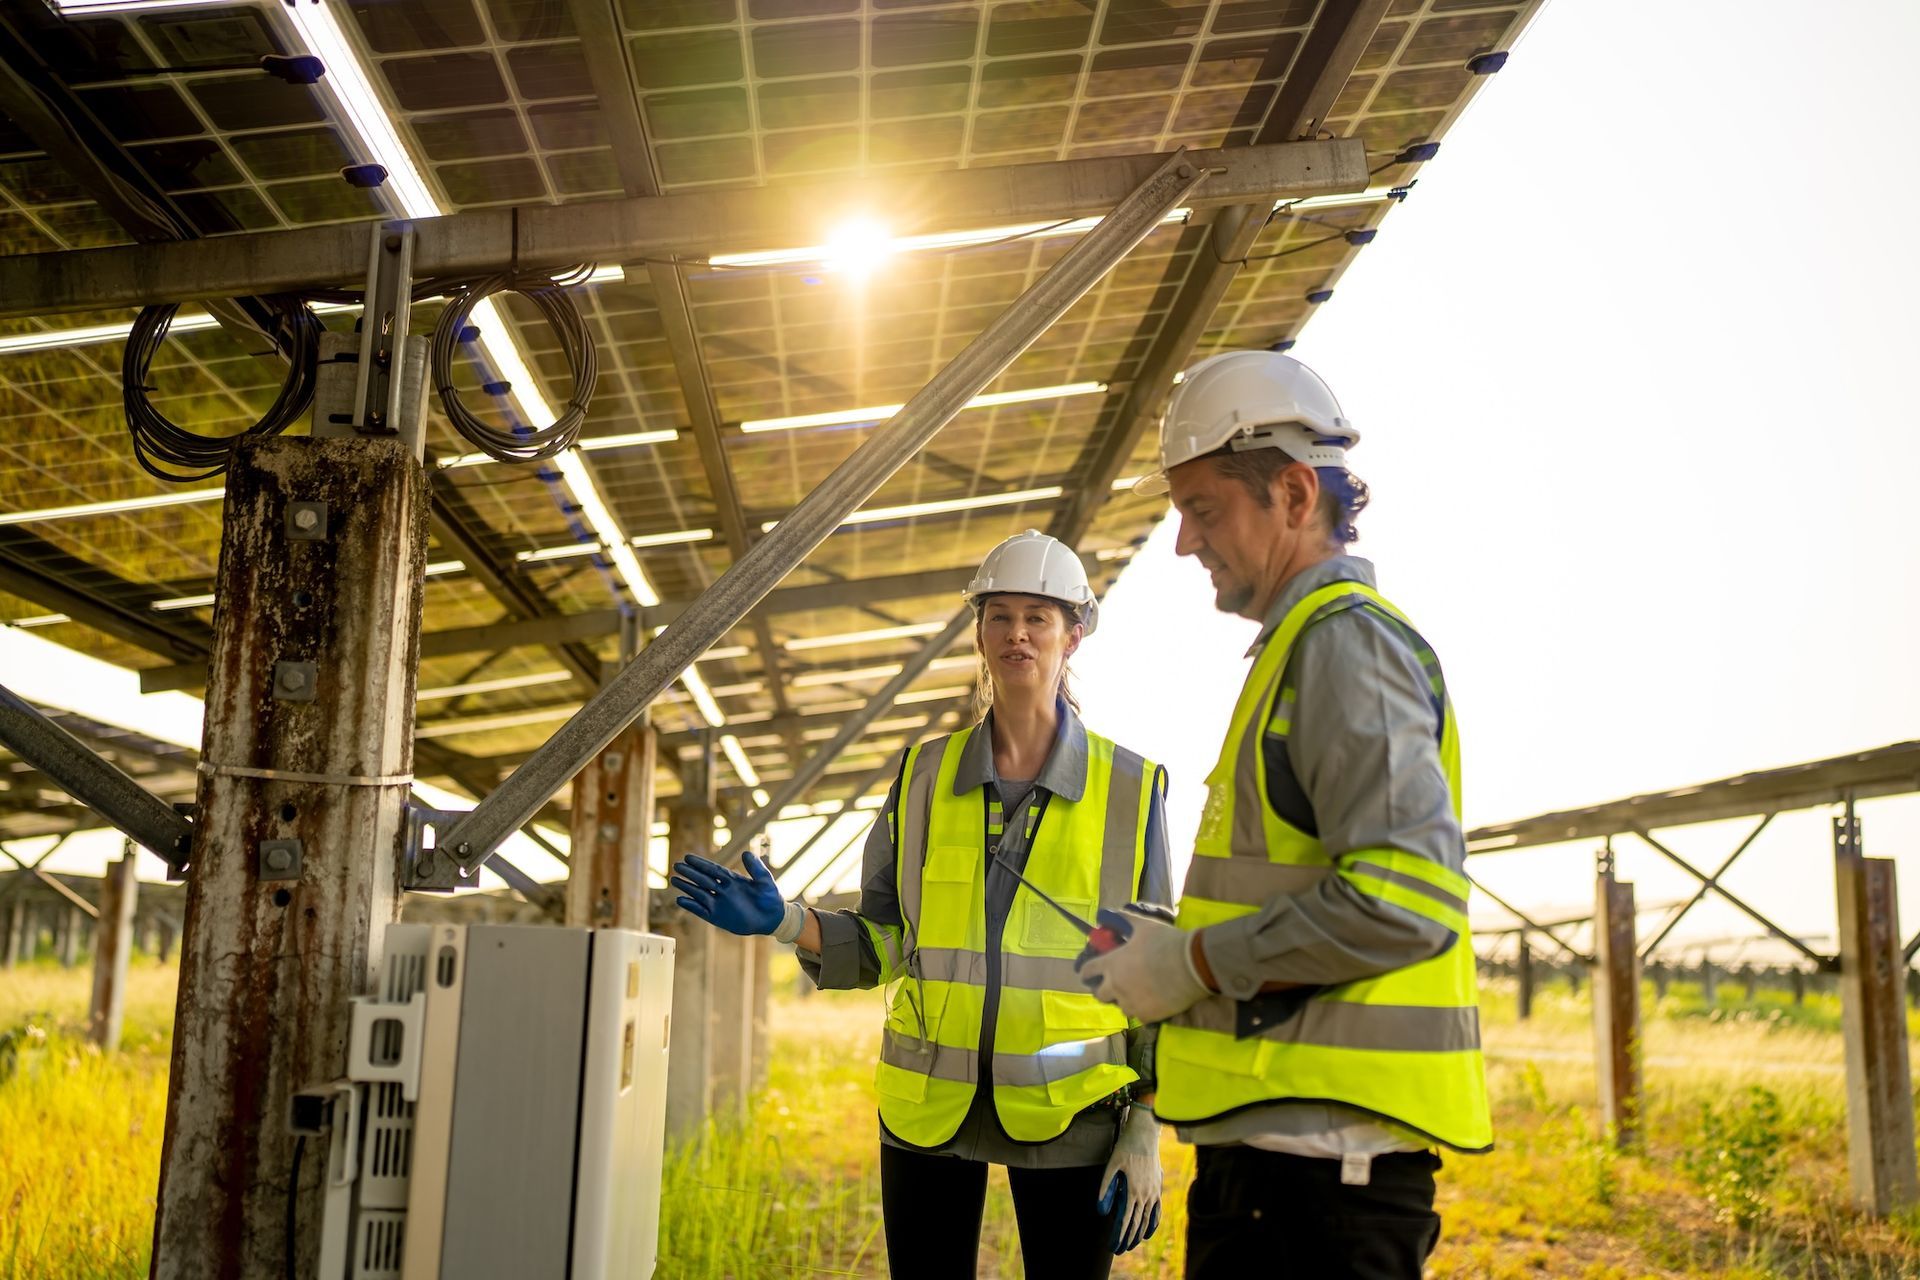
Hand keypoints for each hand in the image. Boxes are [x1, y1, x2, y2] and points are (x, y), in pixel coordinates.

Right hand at [669, 851, 785, 935]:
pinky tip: (680, 900)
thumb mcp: (765, 880)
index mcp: (732, 880)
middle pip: (702, 879)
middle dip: (690, 873)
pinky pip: (701, 911)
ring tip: (674, 880)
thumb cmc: (770, 898)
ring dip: (687, 887)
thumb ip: (756, 867)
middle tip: (676, 865)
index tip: (688, 857)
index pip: (712, 870)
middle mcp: (723, 890)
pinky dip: (691, 906)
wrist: (773, 918)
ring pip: (699, 893)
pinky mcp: (717, 918)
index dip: (700, 863)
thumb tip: (745, 853)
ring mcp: (719, 904)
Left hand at [1075, 907, 1208, 1022]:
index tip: (1087, 974)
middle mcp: (1116, 986)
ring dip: (1124, 1000)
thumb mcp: (1143, 926)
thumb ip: (1123, 920)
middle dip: (1103, 989)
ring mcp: (1131, 1003)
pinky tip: (1151, 1001)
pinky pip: (1138, 1016)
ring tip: (1136, 993)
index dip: (1085, 972)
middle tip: (1112, 985)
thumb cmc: (1165, 942)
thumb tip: (1105, 914)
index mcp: (1112, 964)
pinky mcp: (1147, 1016)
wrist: (1191, 966)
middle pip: (1099, 995)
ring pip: (1120, 1006)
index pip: (1088, 971)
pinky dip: (1142, 1009)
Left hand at [1097, 1105, 1162, 1254]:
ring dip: (1139, 1234)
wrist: (1144, 1135)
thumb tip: (1101, 1211)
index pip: (1125, 1220)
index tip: (1112, 1245)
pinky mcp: (1158, 1188)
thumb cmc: (1125, 1148)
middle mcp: (1145, 1195)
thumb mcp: (1111, 1165)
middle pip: (1136, 1224)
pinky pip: (1157, 1211)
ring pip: (1147, 1220)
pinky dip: (1152, 1223)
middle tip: (1118, 1249)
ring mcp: (1154, 1192)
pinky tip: (1147, 1231)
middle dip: (1127, 1239)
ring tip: (1131, 1245)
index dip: (1118, 1235)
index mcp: (1132, 1191)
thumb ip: (1106, 1188)